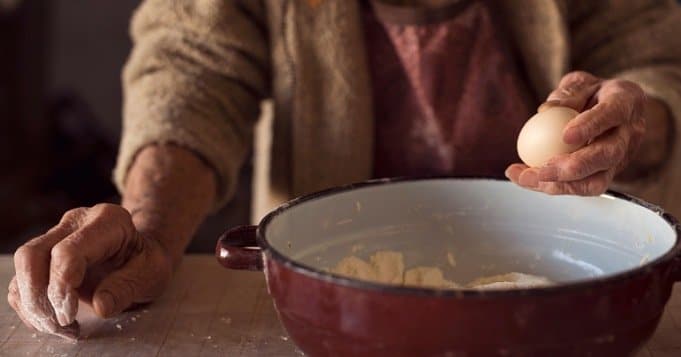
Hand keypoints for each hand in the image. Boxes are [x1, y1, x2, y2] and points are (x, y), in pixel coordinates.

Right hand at [8, 204, 172, 338]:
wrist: (142, 257)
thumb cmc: (147, 263)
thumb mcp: (151, 275)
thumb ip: (127, 288)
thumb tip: (100, 305)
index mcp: (108, 221)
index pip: (67, 252)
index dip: (61, 287)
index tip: (69, 316)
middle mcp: (77, 221)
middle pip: (33, 255)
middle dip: (38, 297)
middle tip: (61, 325)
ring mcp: (57, 234)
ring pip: (23, 266)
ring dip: (32, 304)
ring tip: (60, 327)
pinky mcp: (45, 254)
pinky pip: (22, 279)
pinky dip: (30, 305)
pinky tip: (53, 320)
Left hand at [506, 71, 645, 194]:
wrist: (617, 108)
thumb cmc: (596, 92)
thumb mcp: (582, 82)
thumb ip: (568, 93)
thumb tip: (545, 110)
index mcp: (626, 103)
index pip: (611, 114)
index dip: (590, 127)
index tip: (566, 136)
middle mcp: (629, 134)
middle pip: (607, 156)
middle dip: (572, 168)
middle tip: (541, 171)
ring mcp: (621, 158)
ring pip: (597, 181)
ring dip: (558, 185)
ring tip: (525, 178)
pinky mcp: (606, 174)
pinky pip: (581, 186)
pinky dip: (552, 186)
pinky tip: (526, 178)